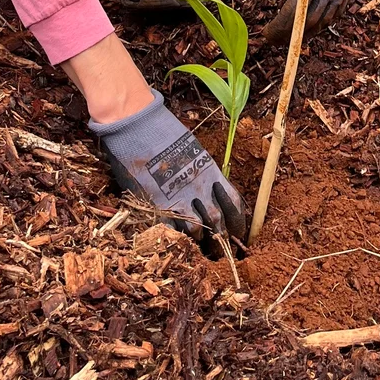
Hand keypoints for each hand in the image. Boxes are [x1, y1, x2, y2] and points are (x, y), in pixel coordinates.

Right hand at [88, 88, 246, 242]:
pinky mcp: (157, 206)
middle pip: (218, 222)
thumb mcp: (191, 146)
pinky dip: (177, 240)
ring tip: (202, 252)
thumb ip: (200, 167)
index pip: (234, 202)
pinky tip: (179, 245)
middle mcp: (199, 187)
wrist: (139, 127)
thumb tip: (207, 183)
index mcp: (210, 170)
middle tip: (223, 251)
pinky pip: (172, 232)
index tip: (240, 232)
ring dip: (200, 244)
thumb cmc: (163, 130)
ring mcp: (178, 198)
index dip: (239, 220)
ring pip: (197, 231)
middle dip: (222, 240)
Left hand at [260, 0, 378, 43]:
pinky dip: (322, 23)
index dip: (278, 28)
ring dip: (306, 32)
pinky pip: (336, 14)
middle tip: (274, 39)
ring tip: (290, 35)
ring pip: (324, 22)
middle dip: (289, 35)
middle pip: (308, 23)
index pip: (292, 14)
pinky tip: (311, 23)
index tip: (265, 34)